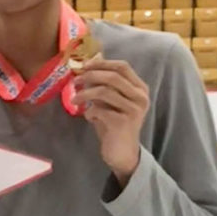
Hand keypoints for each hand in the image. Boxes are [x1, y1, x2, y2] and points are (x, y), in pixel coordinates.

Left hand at [73, 59, 149, 184]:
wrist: (122, 152)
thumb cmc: (114, 123)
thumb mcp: (110, 101)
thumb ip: (104, 84)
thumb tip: (88, 63)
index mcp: (140, 88)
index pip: (123, 66)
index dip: (102, 63)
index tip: (84, 65)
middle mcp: (141, 97)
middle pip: (113, 76)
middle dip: (90, 76)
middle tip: (75, 81)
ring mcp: (134, 110)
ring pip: (104, 92)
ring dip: (85, 94)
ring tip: (75, 100)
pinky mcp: (123, 123)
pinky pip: (99, 110)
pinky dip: (89, 111)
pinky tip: (88, 117)